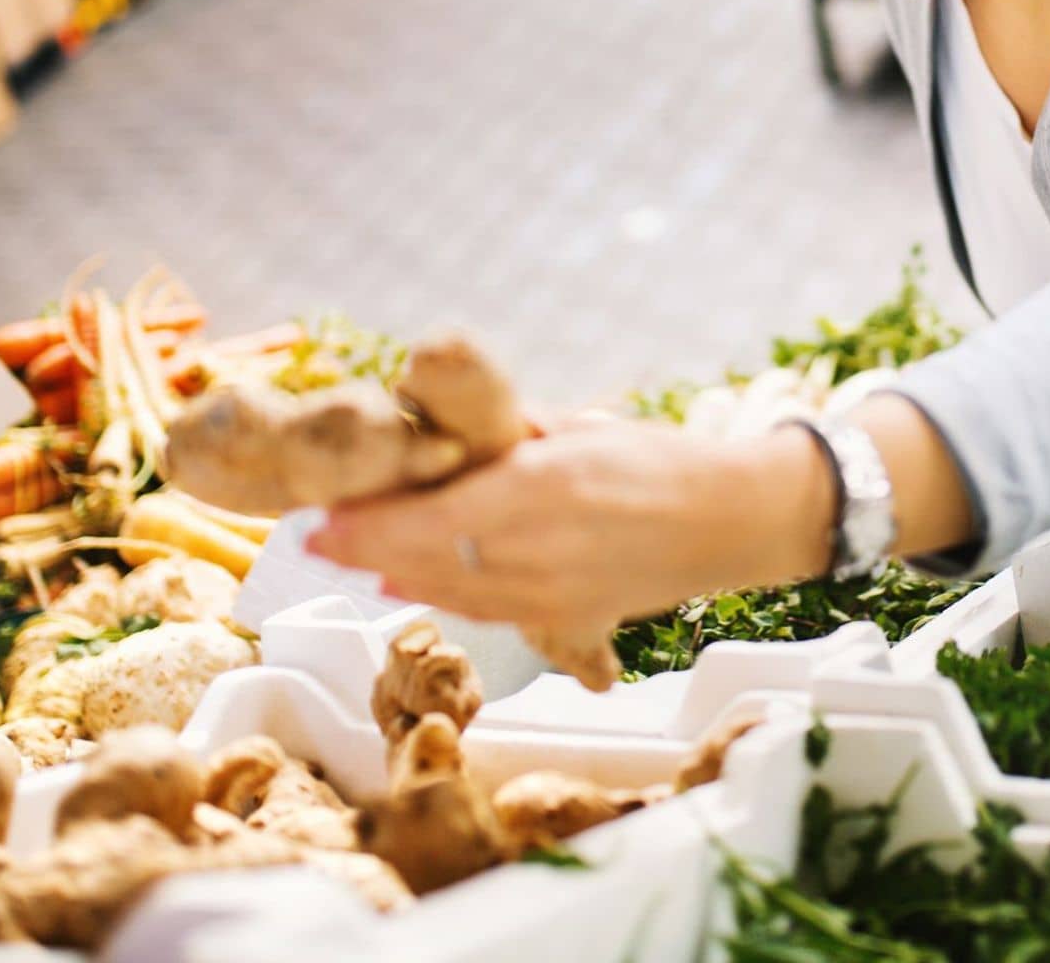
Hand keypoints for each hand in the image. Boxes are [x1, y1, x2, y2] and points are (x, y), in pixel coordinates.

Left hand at [304, 418, 835, 633]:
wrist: (732, 519)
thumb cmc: (663, 461)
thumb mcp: (581, 431)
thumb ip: (514, 439)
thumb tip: (455, 435)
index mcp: (539, 489)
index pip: (425, 518)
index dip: (364, 525)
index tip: (320, 517)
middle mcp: (536, 550)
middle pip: (425, 561)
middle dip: (365, 552)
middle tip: (317, 538)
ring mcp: (552, 594)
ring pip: (452, 591)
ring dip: (397, 576)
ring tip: (358, 561)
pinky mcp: (569, 618)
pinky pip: (489, 610)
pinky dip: (445, 595)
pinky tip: (413, 585)